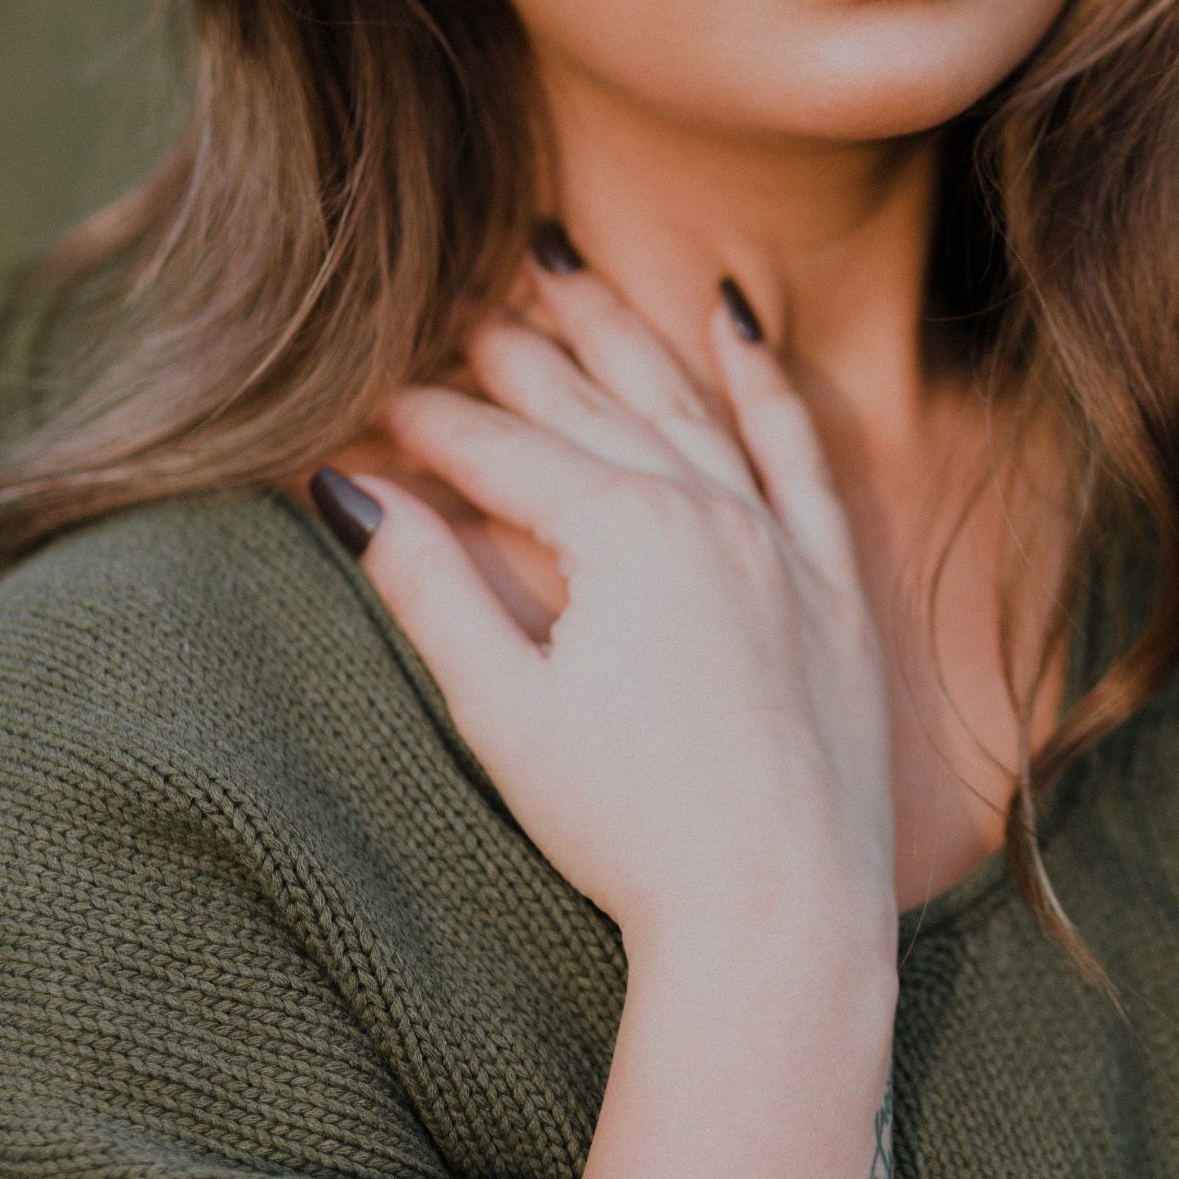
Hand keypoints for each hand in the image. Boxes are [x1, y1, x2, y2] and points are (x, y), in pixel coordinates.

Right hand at [329, 264, 897, 965]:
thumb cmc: (630, 827)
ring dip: (619, 332)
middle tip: (455, 305)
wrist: (778, 911)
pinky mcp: (830, 575)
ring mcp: (776, 536)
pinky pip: (798, 448)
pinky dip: (763, 377)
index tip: (372, 401)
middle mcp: (708, 509)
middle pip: (591, 407)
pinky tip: (735, 316)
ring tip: (562, 268)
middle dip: (514, 353)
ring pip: (684, 403)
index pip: (504, 453)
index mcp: (624, 532)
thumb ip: (430, 586)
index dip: (429, 424)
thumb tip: (348, 491)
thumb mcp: (503, 707)